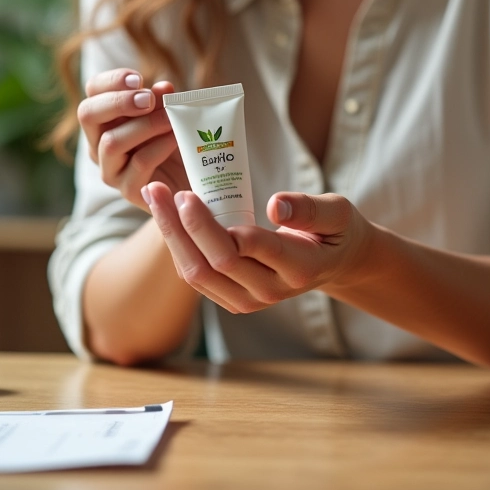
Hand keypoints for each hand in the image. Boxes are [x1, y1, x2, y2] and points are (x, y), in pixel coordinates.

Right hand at [77, 69, 189, 209]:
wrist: (195, 179)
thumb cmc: (177, 140)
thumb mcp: (169, 114)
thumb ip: (162, 100)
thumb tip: (163, 87)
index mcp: (104, 118)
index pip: (93, 91)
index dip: (111, 81)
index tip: (138, 79)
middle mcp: (98, 143)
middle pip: (87, 114)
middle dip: (118, 102)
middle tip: (148, 99)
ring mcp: (110, 168)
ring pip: (111, 142)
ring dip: (144, 126)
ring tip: (170, 119)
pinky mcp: (129, 190)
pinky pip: (138, 164)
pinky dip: (159, 147)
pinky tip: (176, 139)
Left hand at [143, 182, 375, 312]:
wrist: (334, 263)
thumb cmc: (335, 231)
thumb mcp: (336, 212)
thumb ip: (309, 209)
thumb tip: (275, 205)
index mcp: (299, 268)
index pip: (248, 250)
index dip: (213, 226)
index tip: (188, 194)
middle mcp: (270, 291)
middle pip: (215, 264)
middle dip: (182, 226)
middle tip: (160, 189)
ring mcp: (248, 300)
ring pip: (198, 274)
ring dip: (171, 235)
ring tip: (154, 196)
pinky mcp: (231, 297)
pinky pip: (196, 275)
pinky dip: (177, 245)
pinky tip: (165, 214)